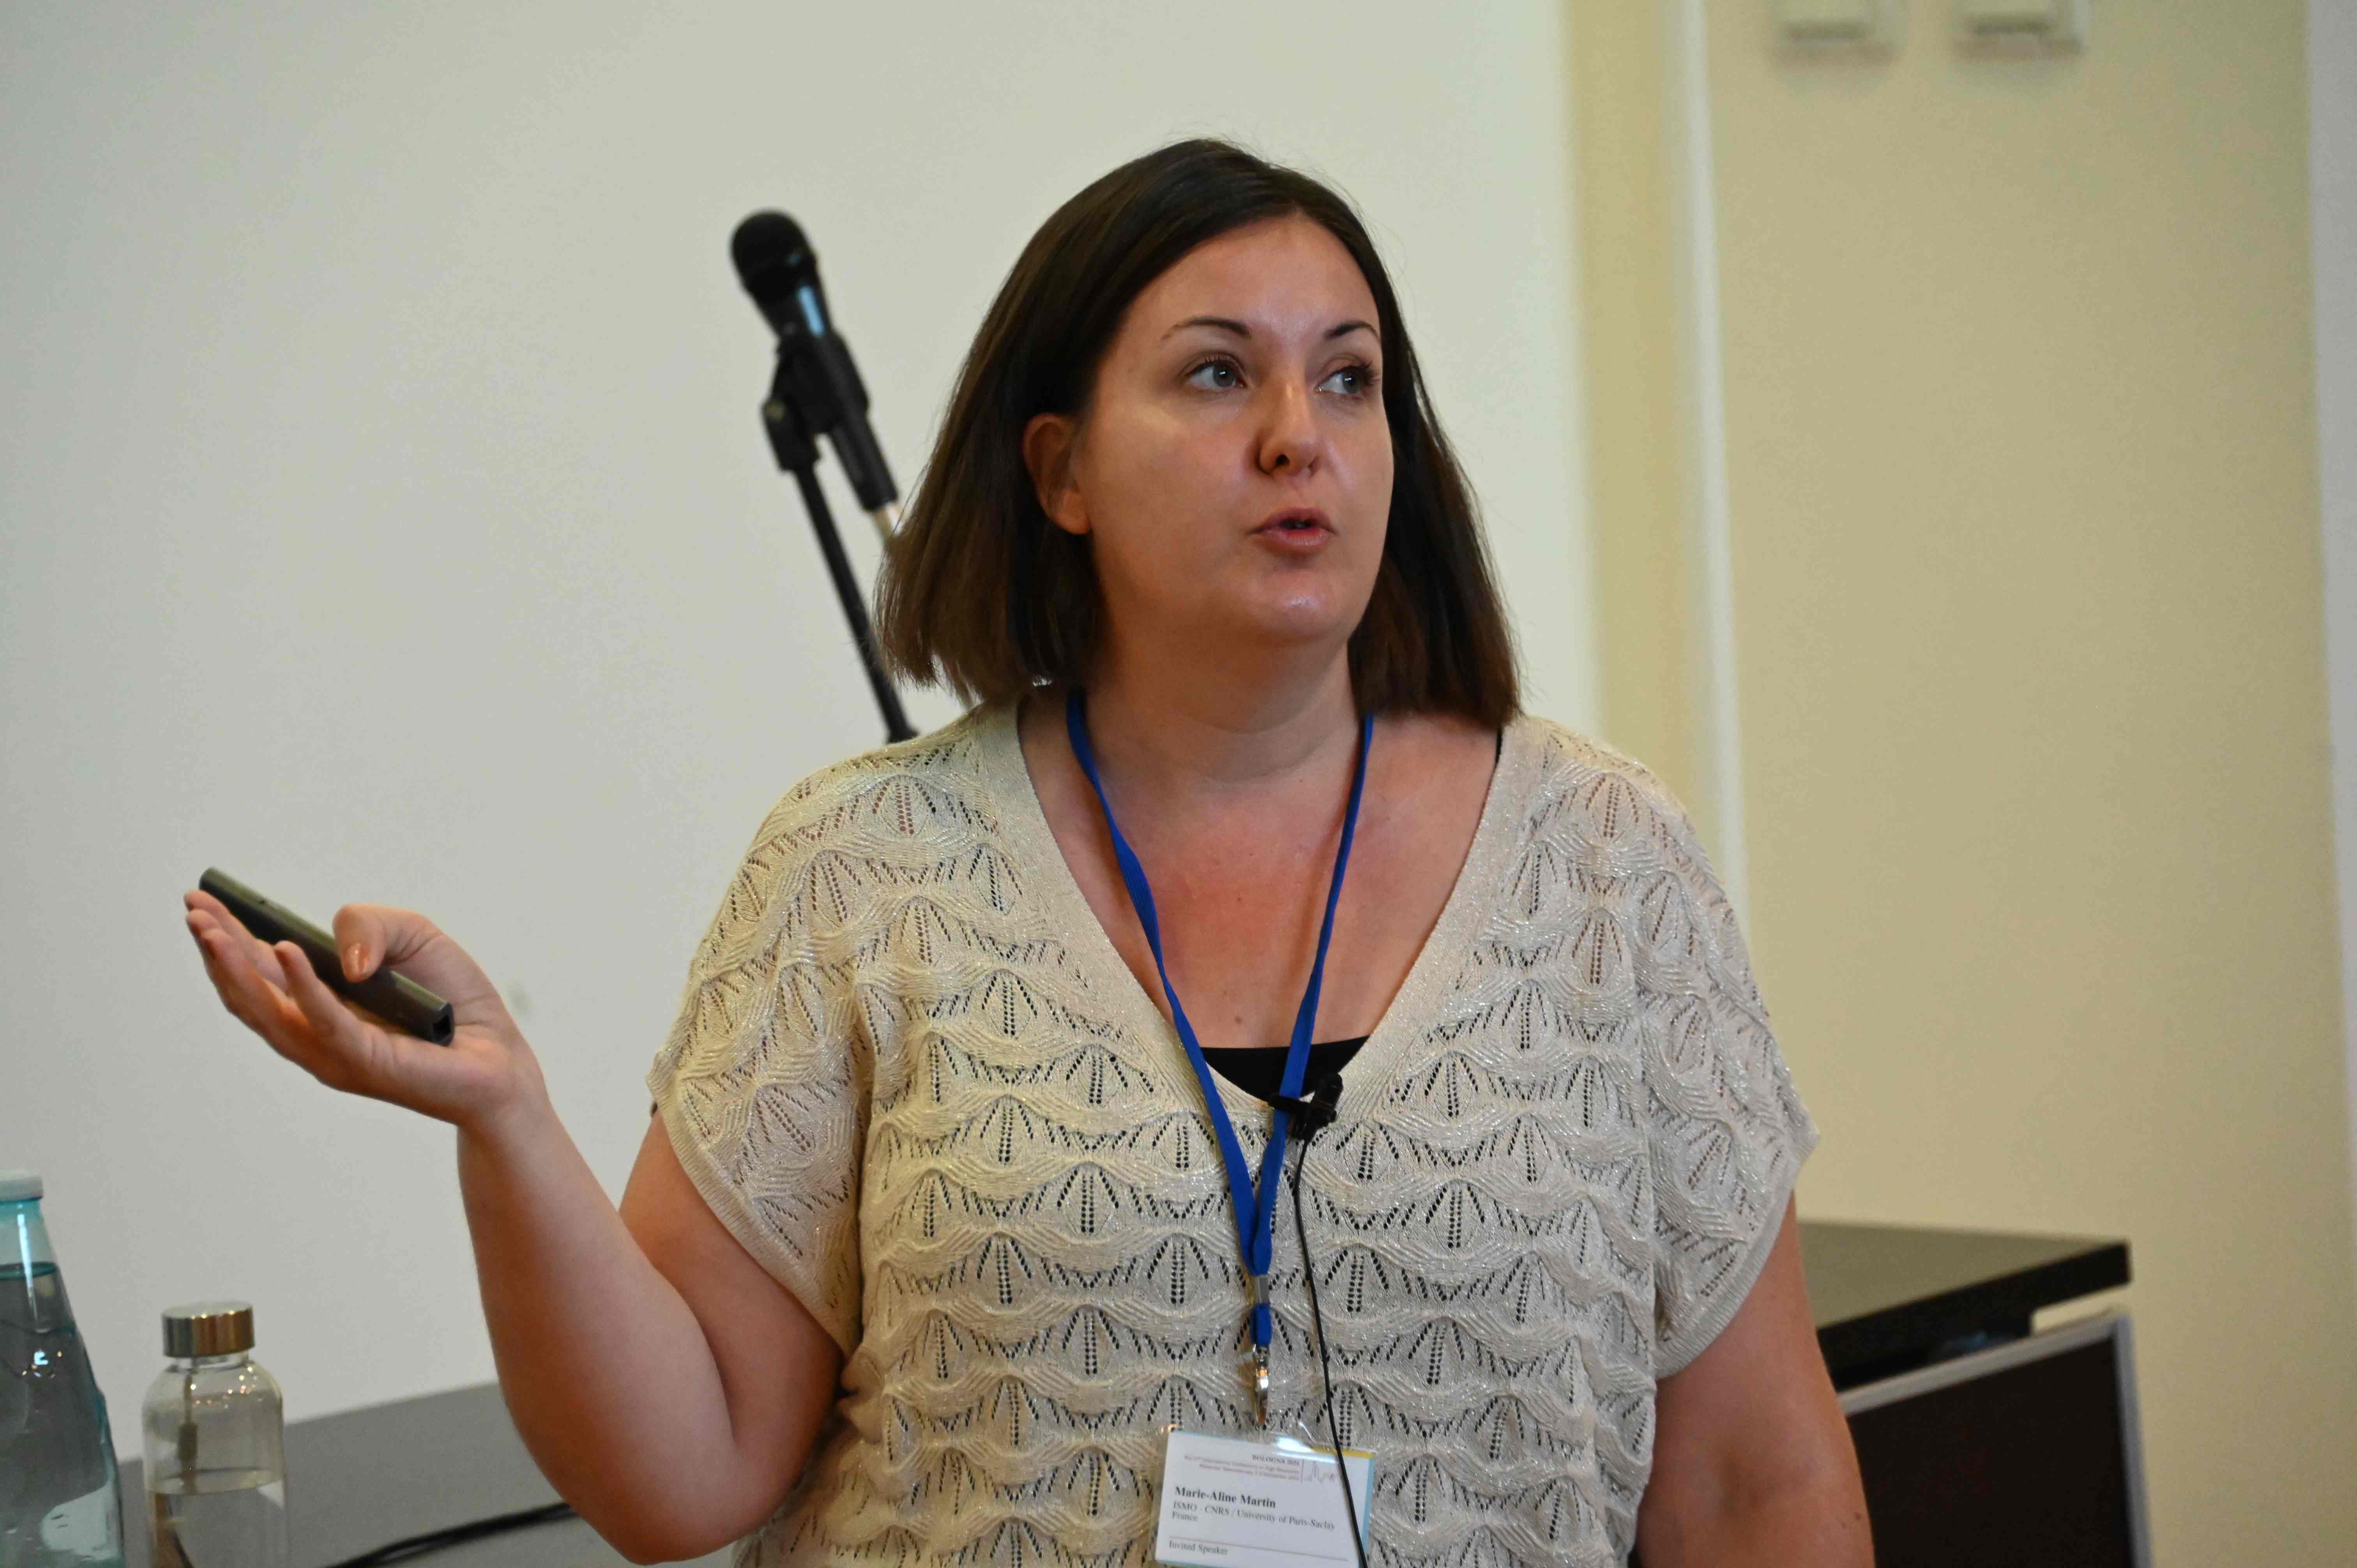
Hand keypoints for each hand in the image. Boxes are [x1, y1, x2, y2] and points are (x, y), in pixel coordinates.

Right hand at [183, 888, 550, 1138]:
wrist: (498, 1051)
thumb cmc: (451, 996)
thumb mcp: (413, 935)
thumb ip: (367, 925)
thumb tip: (335, 955)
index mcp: (318, 1002)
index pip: (259, 970)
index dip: (225, 936)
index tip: (196, 902)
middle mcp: (316, 1032)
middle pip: (250, 992)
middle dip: (217, 950)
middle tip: (192, 912)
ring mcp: (333, 1053)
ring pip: (270, 1011)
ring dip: (237, 968)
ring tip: (214, 929)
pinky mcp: (365, 1062)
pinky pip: (326, 1021)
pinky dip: (302, 986)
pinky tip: (282, 952)